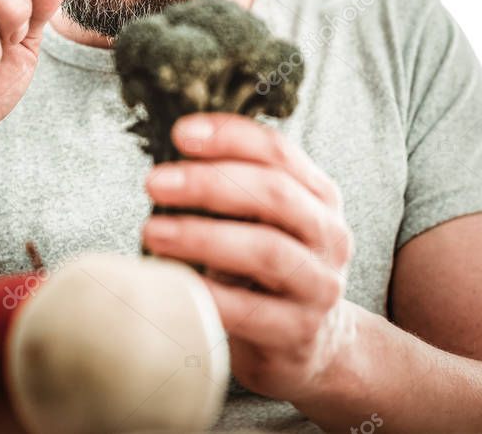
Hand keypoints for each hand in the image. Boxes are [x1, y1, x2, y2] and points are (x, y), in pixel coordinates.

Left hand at [141, 113, 356, 400]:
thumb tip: (170, 162)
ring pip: (265, 250)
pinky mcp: (299, 332)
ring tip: (153, 232)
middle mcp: (329, 236)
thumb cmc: (271, 275)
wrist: (315, 347)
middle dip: (209, 183)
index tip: (180, 134)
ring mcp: (319, 286)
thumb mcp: (266, 224)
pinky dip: (208, 293)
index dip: (230, 137)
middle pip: (274, 194)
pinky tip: (172, 284)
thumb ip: (237, 192)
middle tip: (156, 182)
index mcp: (320, 198)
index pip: (279, 152)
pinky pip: (249, 310)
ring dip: (202, 236)